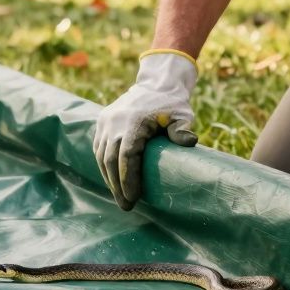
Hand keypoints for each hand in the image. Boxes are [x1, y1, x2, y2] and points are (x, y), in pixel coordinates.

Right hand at [93, 51, 198, 209]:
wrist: (156, 83)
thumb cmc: (172, 103)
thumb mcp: (182, 114)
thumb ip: (182, 129)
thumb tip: (190, 142)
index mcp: (134, 121)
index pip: (127, 155)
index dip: (127, 179)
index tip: (133, 198)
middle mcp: (115, 121)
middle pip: (110, 160)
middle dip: (117, 186)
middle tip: (126, 206)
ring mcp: (106, 121)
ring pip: (101, 155)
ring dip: (109, 178)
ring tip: (120, 197)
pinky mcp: (102, 122)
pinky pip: (99, 147)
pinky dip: (104, 165)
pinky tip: (112, 180)